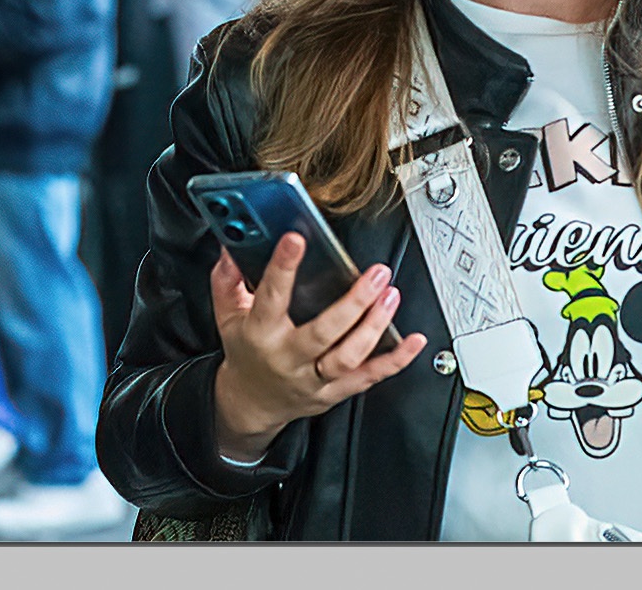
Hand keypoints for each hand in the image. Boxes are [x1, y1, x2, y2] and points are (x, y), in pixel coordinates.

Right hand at [210, 234, 425, 460]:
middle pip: (323, 332)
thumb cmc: (246, 352)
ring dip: (375, 326)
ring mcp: (314, 378)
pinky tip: (414, 342)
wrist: (251, 403)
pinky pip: (369, 377)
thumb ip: (227, 280)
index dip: (283, 267)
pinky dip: (395, 360)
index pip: (271, 297)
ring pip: (348, 356)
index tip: (297, 240)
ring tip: (391, 296)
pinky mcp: (334, 391)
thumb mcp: (227, 315)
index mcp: (261, 333)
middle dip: (353, 302)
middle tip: (375, 274)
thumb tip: (231, 247)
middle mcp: (289, 357)